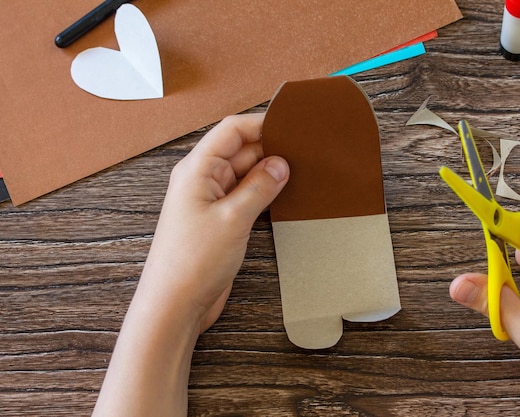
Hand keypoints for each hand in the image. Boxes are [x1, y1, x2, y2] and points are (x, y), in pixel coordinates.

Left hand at [139, 113, 289, 334]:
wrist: (175, 305)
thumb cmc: (192, 262)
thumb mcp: (233, 218)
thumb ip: (259, 187)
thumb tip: (280, 163)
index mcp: (197, 169)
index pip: (231, 130)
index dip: (261, 123)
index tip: (291, 123)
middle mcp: (203, 180)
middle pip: (241, 150)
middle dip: (271, 148)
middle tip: (304, 151)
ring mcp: (212, 200)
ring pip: (246, 174)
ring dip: (269, 172)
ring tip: (301, 171)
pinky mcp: (221, 220)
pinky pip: (246, 196)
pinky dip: (265, 192)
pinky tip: (285, 193)